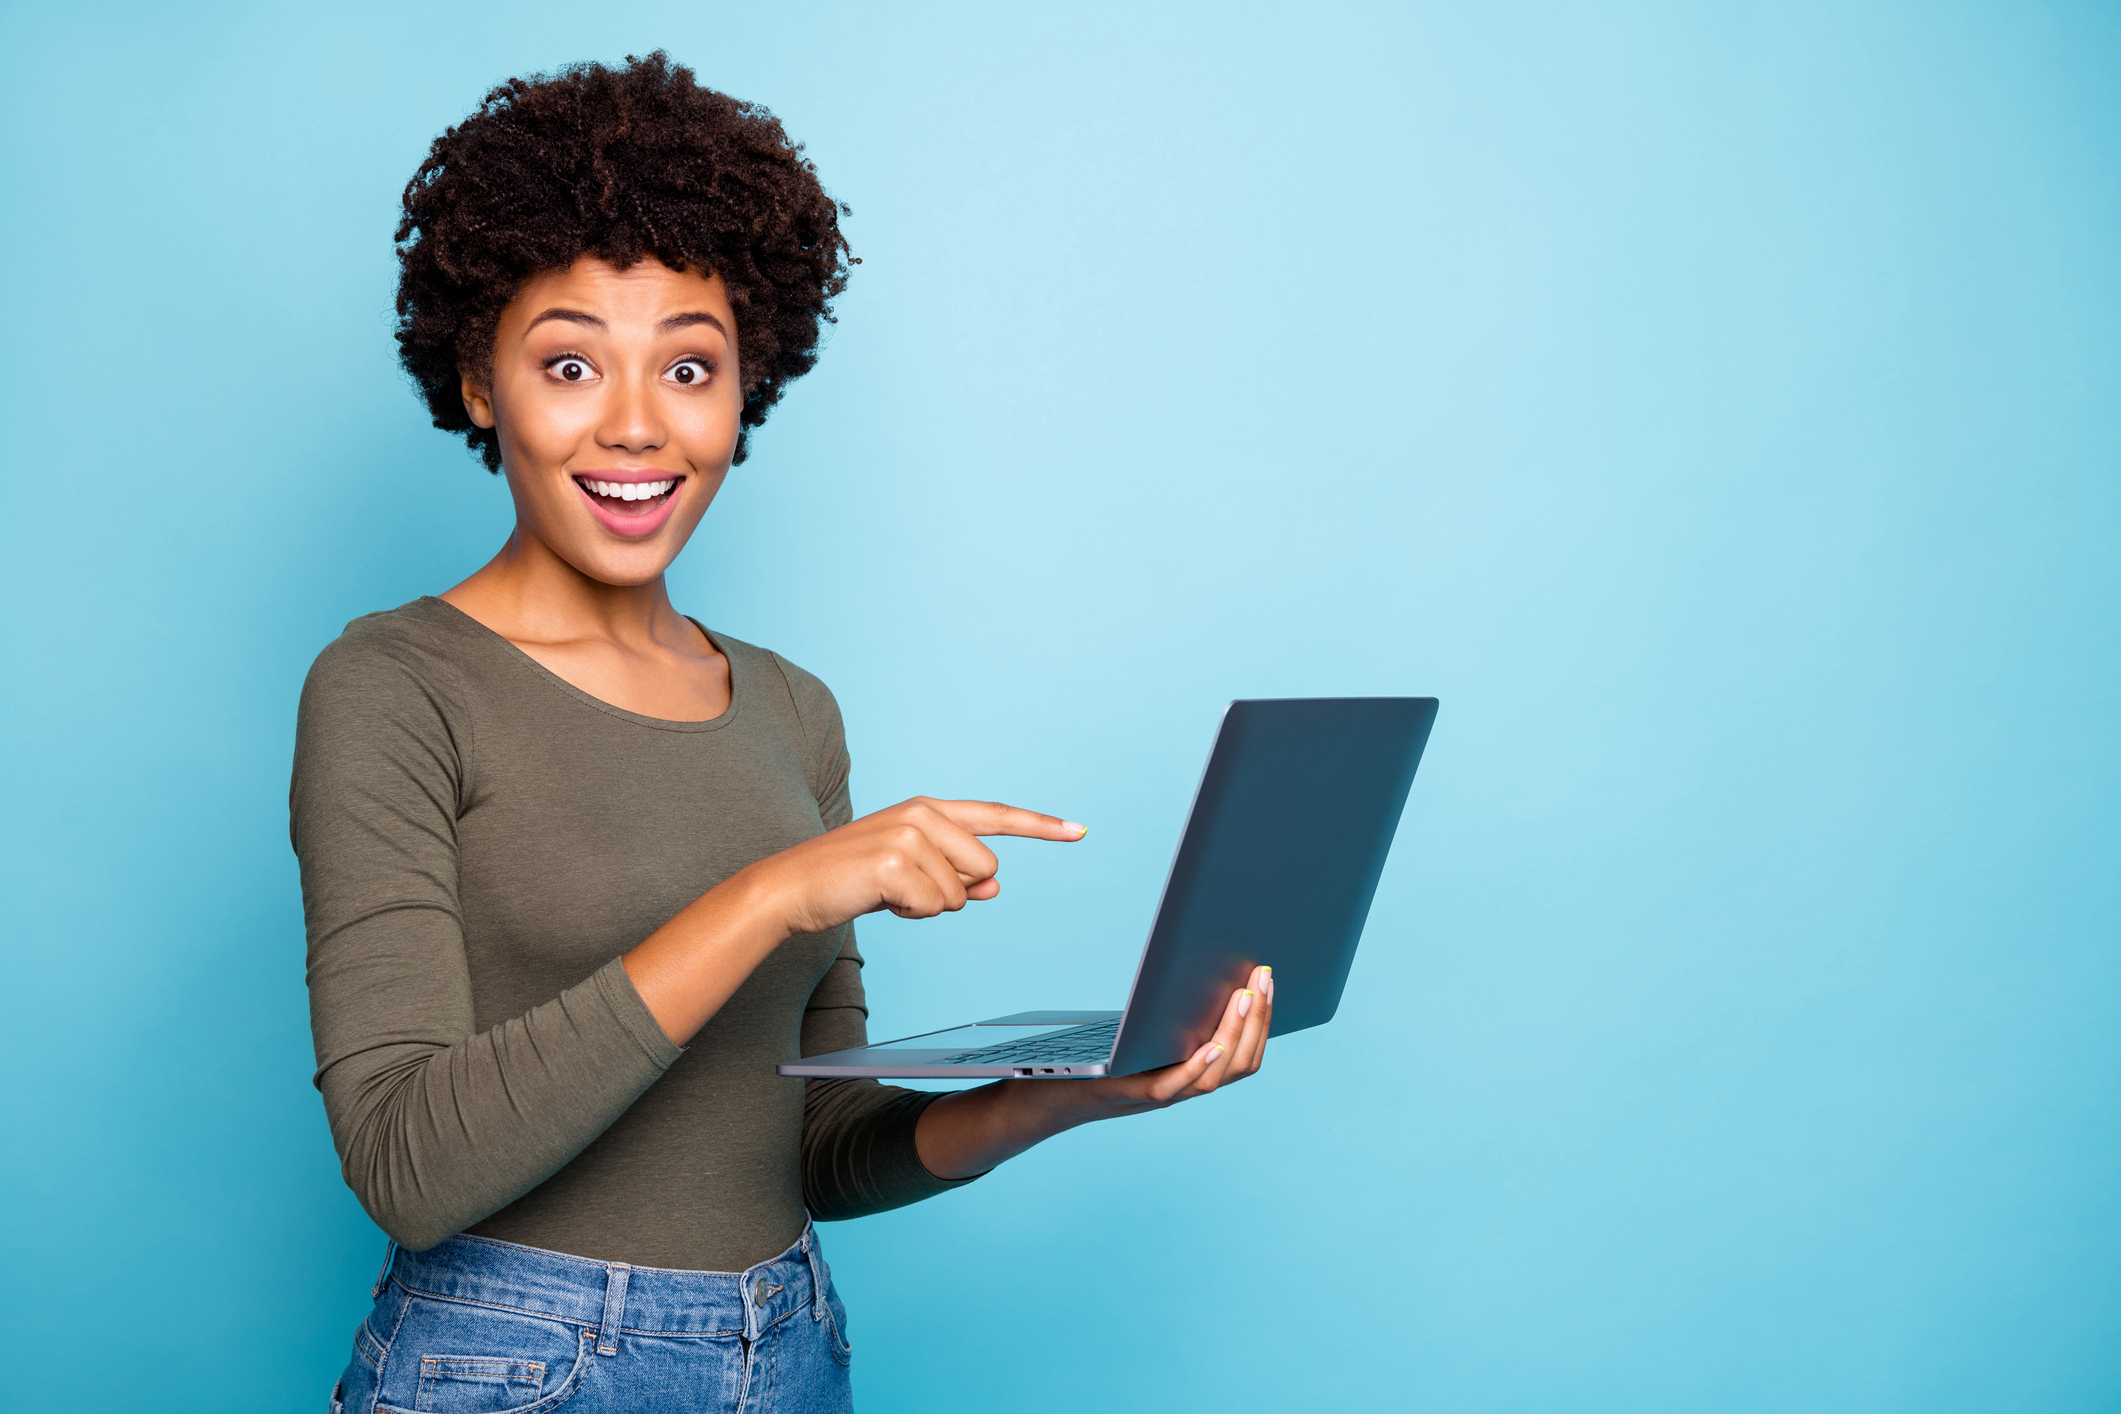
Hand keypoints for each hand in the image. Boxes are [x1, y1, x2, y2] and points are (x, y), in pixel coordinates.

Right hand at [624, 796, 1080, 1045]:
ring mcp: (909, 834)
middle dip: (953, 892)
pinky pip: (935, 906)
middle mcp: (923, 812)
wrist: (791, 889)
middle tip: (903, 890)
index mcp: (928, 809)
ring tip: (886, 894)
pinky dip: (911, 915)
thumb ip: (955, 874)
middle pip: (984, 868)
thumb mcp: (909, 877)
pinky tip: (878, 900)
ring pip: (961, 893)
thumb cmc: (850, 882)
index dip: (1040, 826)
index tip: (1079, 830)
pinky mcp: (896, 861)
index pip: (995, 816)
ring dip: (928, 907)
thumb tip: (995, 883)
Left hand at [1080, 963, 1273, 1111]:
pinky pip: (1175, 1085)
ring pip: (1214, 1076)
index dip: (1263, 1020)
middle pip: (1240, 1063)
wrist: (1065, 1089)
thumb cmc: (1110, 1053)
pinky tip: (1211, 1044)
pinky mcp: (1136, 1092)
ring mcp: (1165, 1093)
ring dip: (1233, 1036)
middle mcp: (1188, 1086)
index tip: (1268, 981)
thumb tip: (1208, 965)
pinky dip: (1197, 1067)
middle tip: (1261, 979)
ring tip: (1243, 1001)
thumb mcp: (1152, 1026)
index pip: (1247, 1055)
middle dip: (1256, 1019)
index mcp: (1198, 1070)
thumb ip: (1180, 1010)